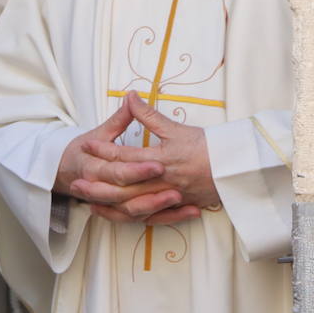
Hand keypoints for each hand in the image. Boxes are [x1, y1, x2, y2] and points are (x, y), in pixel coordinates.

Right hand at [55, 100, 174, 221]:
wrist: (67, 171)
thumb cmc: (85, 152)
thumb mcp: (100, 133)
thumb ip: (119, 119)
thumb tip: (132, 96)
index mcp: (95, 167)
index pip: (119, 170)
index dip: (138, 169)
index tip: (159, 164)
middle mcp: (104, 188)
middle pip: (127, 196)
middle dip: (151, 194)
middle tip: (176, 189)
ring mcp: (116, 203)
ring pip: (137, 212)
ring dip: (158, 207)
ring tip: (180, 199)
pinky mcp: (129, 213)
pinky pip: (148, 221)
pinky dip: (169, 218)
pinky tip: (192, 212)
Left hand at [80, 92, 217, 225]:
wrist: (237, 169)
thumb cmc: (207, 146)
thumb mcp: (176, 128)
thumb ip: (149, 115)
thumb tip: (129, 95)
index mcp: (161, 158)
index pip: (125, 155)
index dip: (104, 149)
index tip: (85, 144)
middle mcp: (162, 180)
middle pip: (125, 186)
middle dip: (99, 184)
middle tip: (76, 182)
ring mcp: (169, 197)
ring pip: (134, 205)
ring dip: (110, 204)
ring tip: (88, 202)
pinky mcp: (177, 208)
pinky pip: (149, 217)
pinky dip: (130, 217)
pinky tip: (114, 214)